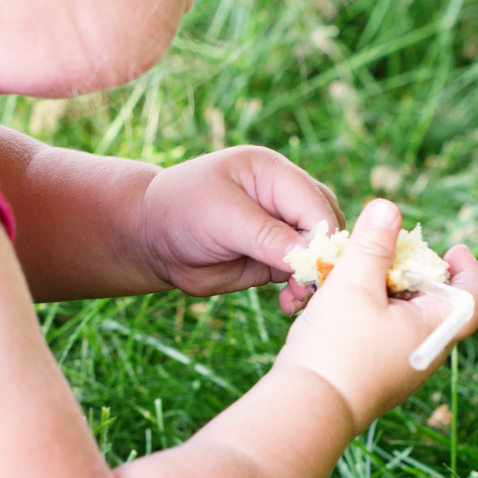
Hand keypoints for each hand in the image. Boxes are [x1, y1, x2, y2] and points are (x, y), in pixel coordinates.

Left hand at [140, 146, 342, 309]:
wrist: (152, 240)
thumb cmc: (181, 212)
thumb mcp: (222, 218)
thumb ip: (266, 235)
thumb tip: (308, 255)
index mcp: (273, 173)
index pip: (314, 202)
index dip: (322, 234)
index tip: (317, 266)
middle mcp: (282, 198)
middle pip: (325, 226)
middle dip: (321, 257)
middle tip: (308, 286)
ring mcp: (280, 229)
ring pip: (316, 252)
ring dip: (312, 278)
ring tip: (296, 300)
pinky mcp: (273, 258)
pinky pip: (298, 274)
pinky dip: (299, 290)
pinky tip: (288, 305)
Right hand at [274, 199, 477, 432]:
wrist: (306, 411)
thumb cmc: (337, 348)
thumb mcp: (354, 284)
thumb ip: (372, 243)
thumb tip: (388, 206)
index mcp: (433, 331)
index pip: (472, 300)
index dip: (468, 270)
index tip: (453, 248)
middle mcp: (422, 355)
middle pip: (432, 304)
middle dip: (410, 273)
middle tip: (388, 252)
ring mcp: (397, 371)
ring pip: (400, 319)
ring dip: (381, 292)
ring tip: (352, 273)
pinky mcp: (371, 379)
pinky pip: (378, 337)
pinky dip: (364, 314)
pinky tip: (333, 303)